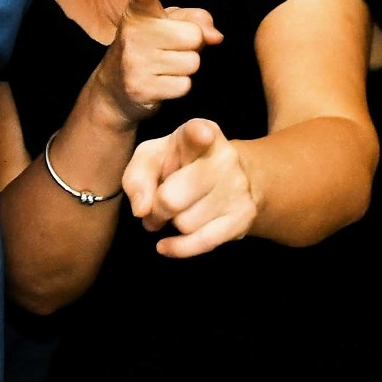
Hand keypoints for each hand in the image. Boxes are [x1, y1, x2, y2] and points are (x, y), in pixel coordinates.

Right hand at [93, 0, 221, 126]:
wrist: (116, 86)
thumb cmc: (152, 46)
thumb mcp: (171, 23)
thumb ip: (197, 19)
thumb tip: (216, 37)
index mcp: (138, 14)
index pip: (142, 2)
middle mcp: (132, 36)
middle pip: (194, 37)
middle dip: (192, 45)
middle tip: (171, 48)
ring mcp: (134, 63)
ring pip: (192, 63)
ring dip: (185, 67)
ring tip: (165, 66)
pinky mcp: (141, 89)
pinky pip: (184, 86)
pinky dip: (179, 86)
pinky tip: (161, 82)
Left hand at [122, 117, 257, 258]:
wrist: (228, 177)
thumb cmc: (181, 164)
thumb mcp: (152, 158)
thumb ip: (137, 176)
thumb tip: (141, 210)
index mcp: (200, 133)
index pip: (198, 133)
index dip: (198, 135)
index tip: (201, 135)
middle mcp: (225, 157)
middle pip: (172, 199)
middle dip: (156, 210)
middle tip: (156, 207)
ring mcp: (238, 187)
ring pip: (185, 224)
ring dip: (172, 224)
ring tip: (177, 213)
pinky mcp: (244, 215)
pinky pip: (203, 242)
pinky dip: (180, 248)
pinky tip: (167, 245)